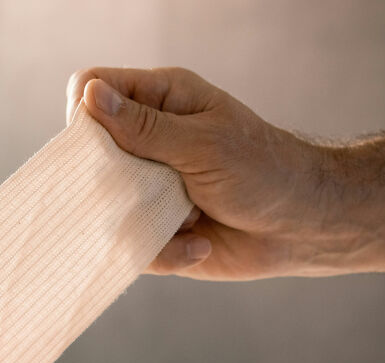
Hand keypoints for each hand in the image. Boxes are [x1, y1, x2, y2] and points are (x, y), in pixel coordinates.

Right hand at [66, 66, 329, 281]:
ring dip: (145, 221)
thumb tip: (89, 98)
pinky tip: (201, 242)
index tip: (98, 145)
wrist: (301, 228)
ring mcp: (149, 190)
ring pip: (105, 208)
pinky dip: (168, 251)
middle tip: (149, 190)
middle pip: (90, 154)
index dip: (84, 114)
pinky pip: (133, 248)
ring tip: (191, 216)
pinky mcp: (157, 233)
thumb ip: (145, 127)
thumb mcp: (204, 144)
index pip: (93, 90)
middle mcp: (149, 145)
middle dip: (110, 182)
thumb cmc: (264, 172)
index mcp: (160, 102)